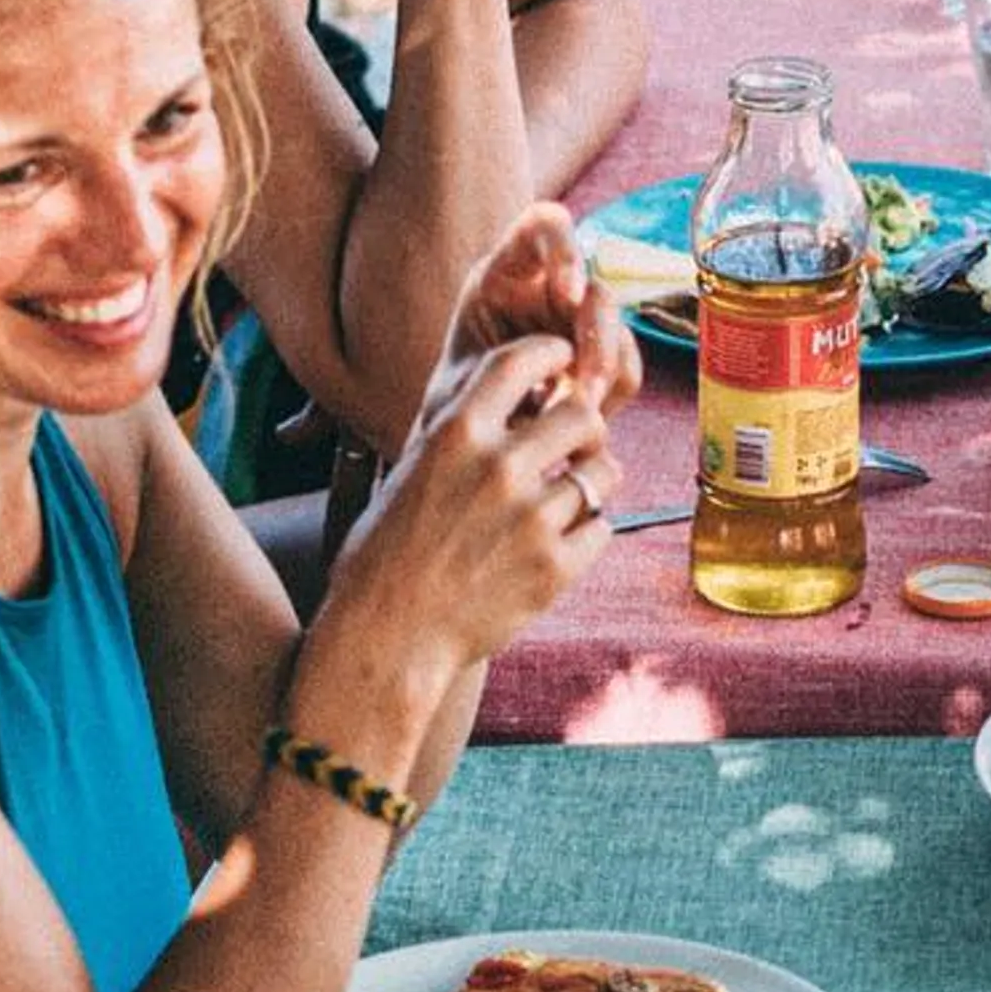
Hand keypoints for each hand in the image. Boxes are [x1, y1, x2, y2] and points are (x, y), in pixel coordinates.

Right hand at [327, 329, 610, 681]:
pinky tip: (560, 545)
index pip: (520, 363)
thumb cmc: (387, 554)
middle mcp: (498, 467)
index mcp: (455, 435)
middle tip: (579, 445)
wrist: (388, 637)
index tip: (565, 360)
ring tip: (571, 498)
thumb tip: (505, 394)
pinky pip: (601, 528)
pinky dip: (588, 534)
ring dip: (593, 481)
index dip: (551, 354)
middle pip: (582, 416)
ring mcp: (531, 518)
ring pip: (603, 473)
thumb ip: (460, 432)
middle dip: (586, 428)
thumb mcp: (412, 472)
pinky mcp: (555, 567)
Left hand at [453, 200, 639, 421]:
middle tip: (585, 386)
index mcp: (503, 276)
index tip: (571, 294)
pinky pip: (625, 370)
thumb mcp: (461, 387)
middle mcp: (548, 292)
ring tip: (574, 411)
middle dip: (597, 337)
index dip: (566, 250)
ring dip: (606, 372)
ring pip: (619, 332)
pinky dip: (610, 396)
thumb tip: (565, 368)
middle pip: (596, 289)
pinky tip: (579, 420)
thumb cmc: (454, 410)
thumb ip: (502, 374)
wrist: (465, 451)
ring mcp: (579, 326)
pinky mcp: (601, 362)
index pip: (544, 227)